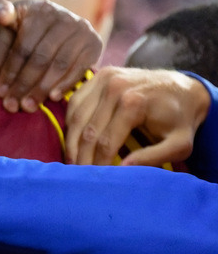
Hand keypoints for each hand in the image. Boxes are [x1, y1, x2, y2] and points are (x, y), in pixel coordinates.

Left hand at [0, 0, 101, 112]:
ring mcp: (82, 30)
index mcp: (40, 11)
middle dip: (24, 84)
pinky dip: (66, 84)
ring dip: (43, 88)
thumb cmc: (26, 23)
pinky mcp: (95, 43)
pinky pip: (80, 68)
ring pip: (59, 65)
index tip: (0, 93)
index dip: (11, 71)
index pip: (24, 46)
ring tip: (28, 106)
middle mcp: (64, 18)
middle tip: (13, 106)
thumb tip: (0, 17)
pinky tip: (53, 98)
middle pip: (41, 58)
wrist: (56, 21)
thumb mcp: (12, 15)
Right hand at [65, 66, 211, 165]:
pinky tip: (74, 137)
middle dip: (81, 155)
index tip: (95, 178)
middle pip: (87, 130)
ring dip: (71, 141)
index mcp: (133, 103)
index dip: (97, 163)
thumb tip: (122, 168)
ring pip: (76, 116)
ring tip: (72, 159)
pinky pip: (75, 102)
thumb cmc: (180, 120)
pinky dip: (71, 122)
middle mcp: (114, 87)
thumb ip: (153, 158)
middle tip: (78, 173)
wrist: (183, 88)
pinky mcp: (99, 75)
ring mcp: (104, 78)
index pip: (105, 141)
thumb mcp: (179, 144)